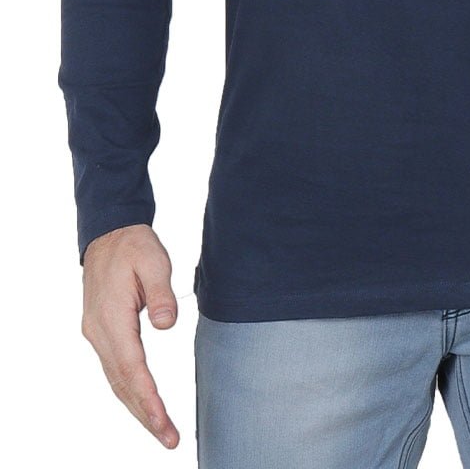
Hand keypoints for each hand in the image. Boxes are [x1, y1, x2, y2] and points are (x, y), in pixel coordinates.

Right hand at [80, 223, 179, 449]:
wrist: (109, 234)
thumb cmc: (134, 246)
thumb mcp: (154, 261)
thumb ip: (161, 293)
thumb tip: (167, 325)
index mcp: (112, 318)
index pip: (131, 368)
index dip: (148, 398)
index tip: (163, 421)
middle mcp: (99, 332)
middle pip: (122, 383)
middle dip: (145, 414)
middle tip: (170, 439)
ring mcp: (97, 334)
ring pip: (117, 380)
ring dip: (137, 407)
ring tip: (161, 430)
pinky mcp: (101, 332)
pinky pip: (115, 369)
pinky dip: (129, 391)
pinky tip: (143, 403)